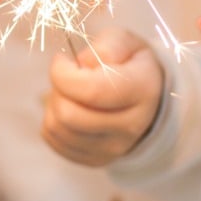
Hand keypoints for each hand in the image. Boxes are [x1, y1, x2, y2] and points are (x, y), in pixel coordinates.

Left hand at [42, 27, 163, 165]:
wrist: (147, 99)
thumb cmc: (129, 64)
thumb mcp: (124, 41)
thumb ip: (107, 45)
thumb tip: (84, 64)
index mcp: (142, 90)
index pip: (91, 90)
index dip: (63, 73)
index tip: (62, 60)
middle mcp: (131, 126)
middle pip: (69, 115)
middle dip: (57, 89)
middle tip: (66, 75)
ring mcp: (114, 148)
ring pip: (58, 129)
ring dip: (53, 104)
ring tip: (68, 91)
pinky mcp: (96, 159)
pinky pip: (55, 141)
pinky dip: (53, 121)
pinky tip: (69, 107)